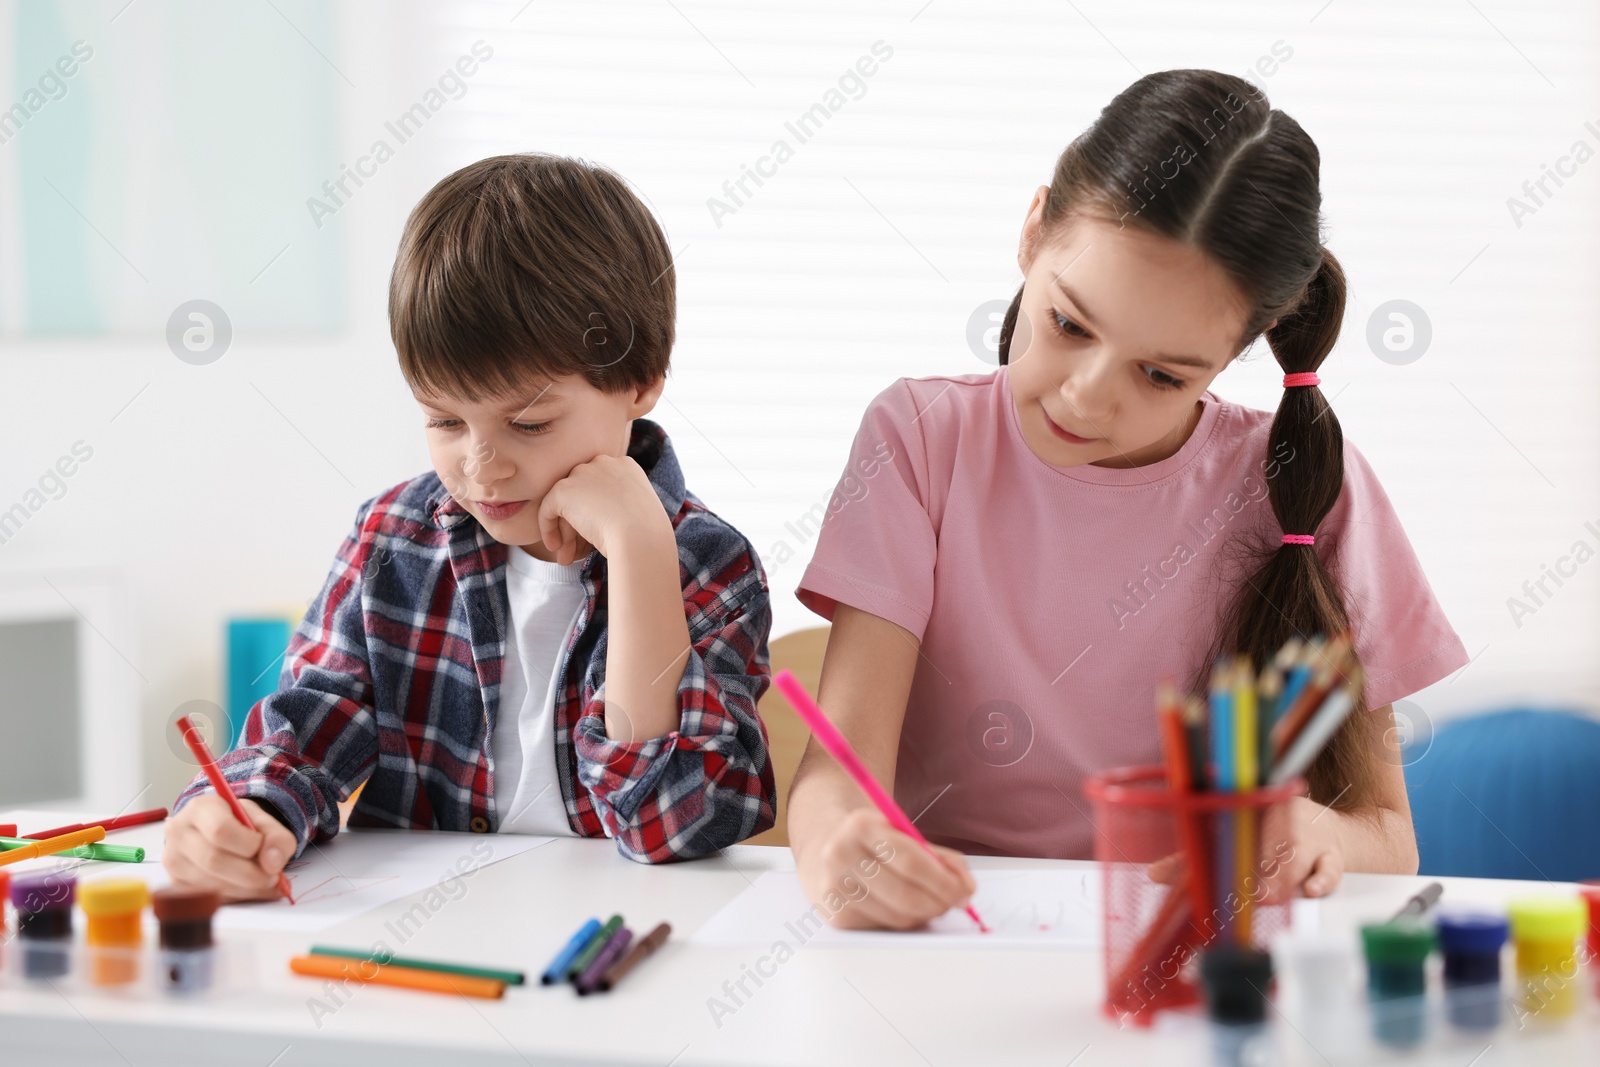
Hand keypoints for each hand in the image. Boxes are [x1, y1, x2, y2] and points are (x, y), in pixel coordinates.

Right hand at [163, 796, 295, 901]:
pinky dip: (236, 896)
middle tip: (273, 877)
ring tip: (266, 883)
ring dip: (246, 889)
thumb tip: (274, 863)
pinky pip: (207, 896)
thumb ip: (276, 836)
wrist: (216, 832)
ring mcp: (173, 860)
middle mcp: (179, 832)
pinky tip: (250, 890)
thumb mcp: (261, 819)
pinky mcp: (177, 883)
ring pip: (210, 883)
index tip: (265, 849)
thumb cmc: (238, 823)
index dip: (249, 845)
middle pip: (214, 860)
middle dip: (251, 874)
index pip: (221, 831)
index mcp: (200, 808)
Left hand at [537, 454, 671, 564]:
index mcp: (625, 466)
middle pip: (582, 493)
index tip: (596, 534)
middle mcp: (603, 462)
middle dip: (578, 523)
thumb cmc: (647, 535)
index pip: (601, 487)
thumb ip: (619, 505)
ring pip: (566, 503)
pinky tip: (556, 547)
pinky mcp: (564, 490)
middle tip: (577, 551)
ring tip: (566, 557)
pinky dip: (548, 529)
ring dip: (566, 531)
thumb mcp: (639, 512)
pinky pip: (548, 508)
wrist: (640, 538)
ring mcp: (582, 473)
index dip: (596, 513)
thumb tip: (597, 520)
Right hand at [796, 808, 976, 930]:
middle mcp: (841, 856)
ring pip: (898, 916)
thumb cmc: (871, 842)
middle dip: (939, 903)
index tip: (966, 892)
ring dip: (924, 915)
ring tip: (930, 903)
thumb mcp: (900, 833)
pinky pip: (885, 926)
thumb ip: (938, 856)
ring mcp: (835, 888)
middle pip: (905, 894)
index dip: (944, 881)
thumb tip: (967, 887)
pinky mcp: (836, 916)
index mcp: (861, 826)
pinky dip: (904, 921)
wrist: (822, 849)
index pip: (911, 861)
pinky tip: (904, 908)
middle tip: (955, 903)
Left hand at [1145, 796, 1344, 904]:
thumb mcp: (1232, 838)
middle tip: (1237, 891)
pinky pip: (1330, 870)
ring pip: (1295, 859)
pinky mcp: (1331, 859)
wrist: (1326, 830)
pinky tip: (1310, 890)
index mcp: (1250, 812)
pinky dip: (1322, 880)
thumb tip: (1153, 875)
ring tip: (1265, 895)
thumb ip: (1194, 859)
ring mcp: (1307, 841)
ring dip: (1280, 879)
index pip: (1232, 824)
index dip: (1219, 841)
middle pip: (1261, 846)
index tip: (1207, 861)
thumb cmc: (1271, 834)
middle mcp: (1278, 823)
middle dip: (1249, 869)